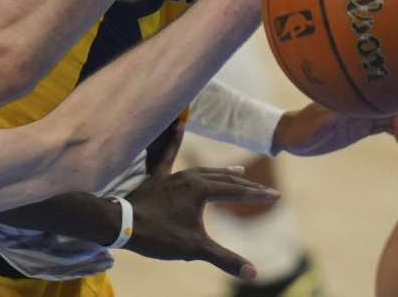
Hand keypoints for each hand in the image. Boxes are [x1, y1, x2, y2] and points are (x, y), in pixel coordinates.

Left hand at [124, 123, 279, 279]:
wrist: (120, 224)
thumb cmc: (157, 235)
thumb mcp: (194, 249)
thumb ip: (225, 259)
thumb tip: (254, 273)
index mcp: (201, 190)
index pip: (237, 192)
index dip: (258, 196)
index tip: (277, 196)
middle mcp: (190, 177)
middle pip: (224, 180)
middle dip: (247, 186)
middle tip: (265, 190)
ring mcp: (173, 175)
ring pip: (204, 171)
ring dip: (223, 172)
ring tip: (238, 172)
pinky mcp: (157, 177)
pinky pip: (168, 154)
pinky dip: (175, 139)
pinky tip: (180, 124)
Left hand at [272, 102, 397, 156]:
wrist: (292, 136)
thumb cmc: (302, 128)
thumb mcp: (316, 124)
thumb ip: (333, 117)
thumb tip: (351, 108)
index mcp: (351, 99)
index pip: (380, 95)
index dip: (395, 103)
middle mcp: (358, 105)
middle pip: (389, 104)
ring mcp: (361, 116)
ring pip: (390, 117)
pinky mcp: (360, 128)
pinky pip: (384, 128)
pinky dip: (396, 132)